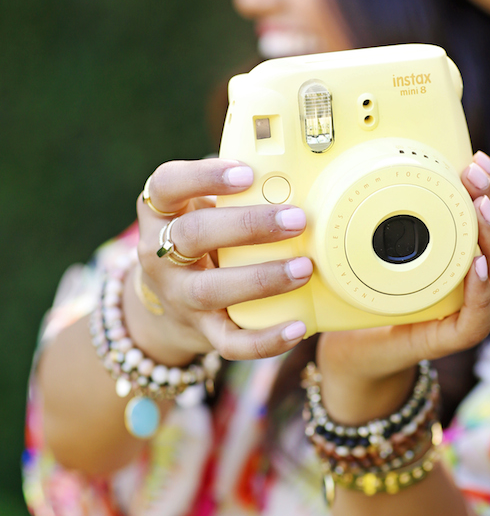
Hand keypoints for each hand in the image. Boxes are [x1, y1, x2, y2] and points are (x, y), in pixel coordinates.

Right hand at [128, 158, 314, 363]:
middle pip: (192, 235)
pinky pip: (230, 342)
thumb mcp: (203, 211)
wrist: (170, 304)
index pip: (166, 185)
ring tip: (304, 269)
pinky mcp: (201, 331)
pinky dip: (265, 339)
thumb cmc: (202, 241)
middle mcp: (160, 255)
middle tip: (297, 219)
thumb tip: (301, 178)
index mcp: (160, 213)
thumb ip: (236, 196)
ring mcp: (178, 296)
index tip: (246, 174)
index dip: (203, 177)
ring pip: (210, 289)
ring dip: (261, 279)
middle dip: (247, 226)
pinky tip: (298, 326)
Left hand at [317, 151, 489, 420]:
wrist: (356, 344)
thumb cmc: (382, 289)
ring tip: (479, 209)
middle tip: (472, 174)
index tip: (478, 159)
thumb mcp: (403, 242)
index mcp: (489, 262)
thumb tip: (421, 159)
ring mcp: (478, 317)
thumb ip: (423, 213)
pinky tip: (475, 264)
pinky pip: (480, 320)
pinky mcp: (453, 340)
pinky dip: (481, 291)